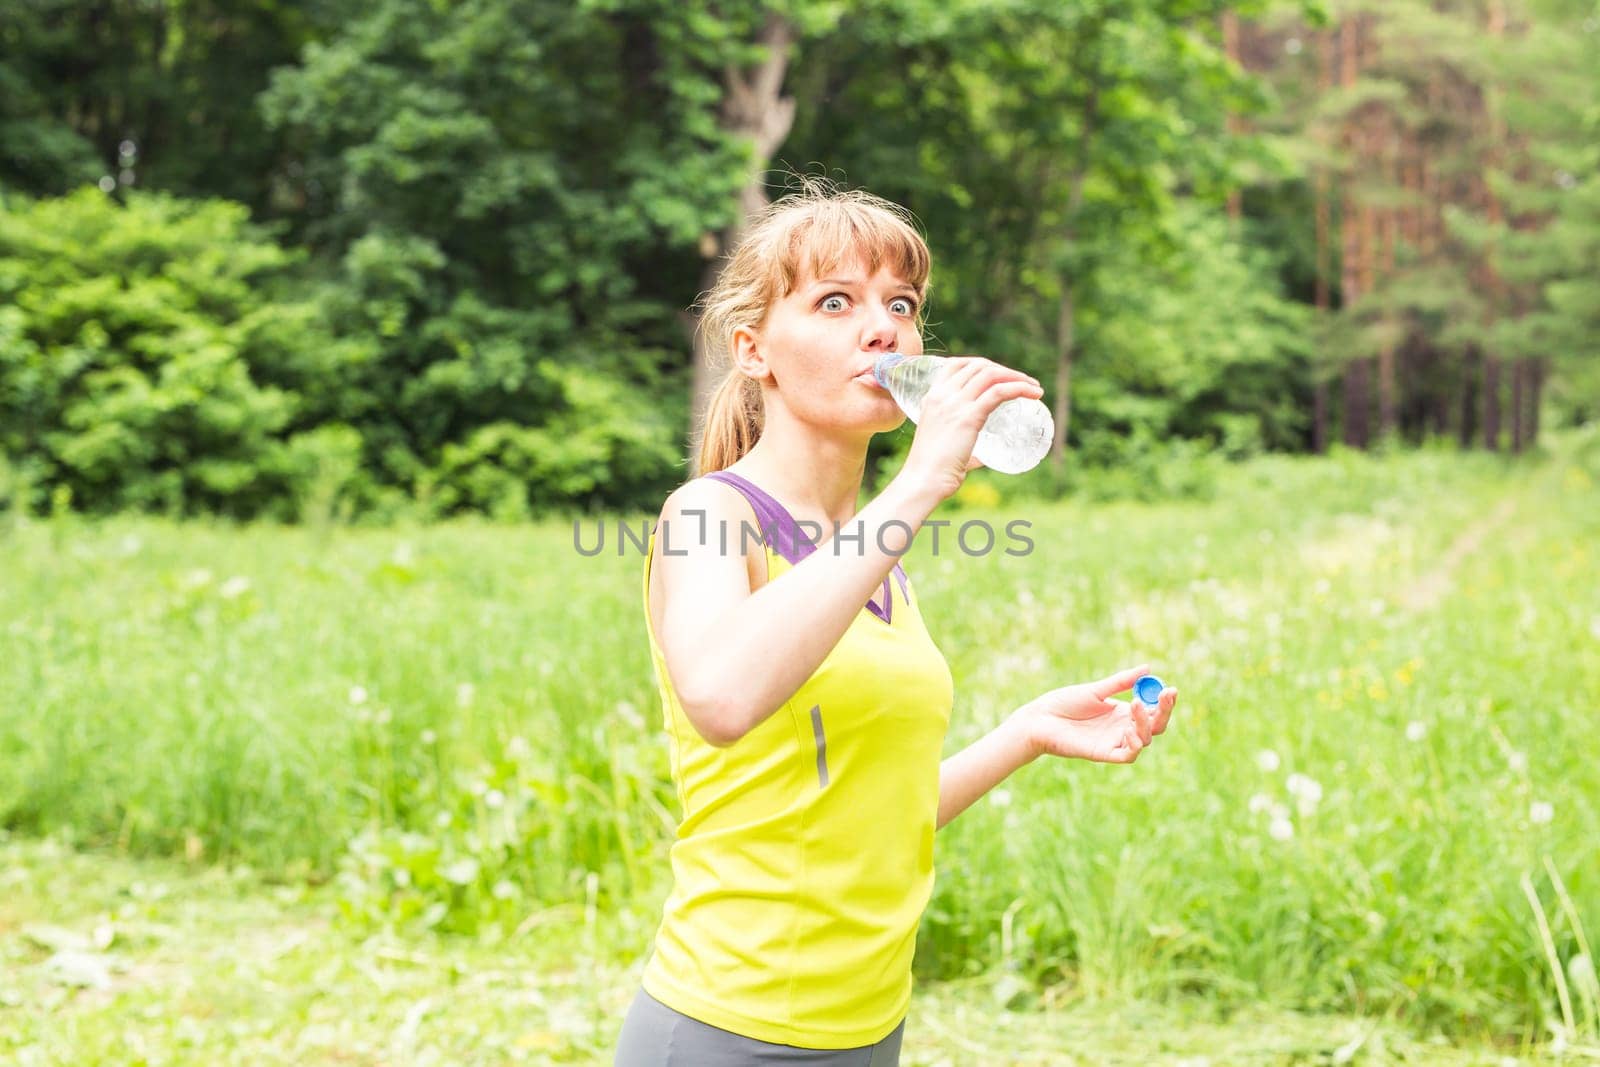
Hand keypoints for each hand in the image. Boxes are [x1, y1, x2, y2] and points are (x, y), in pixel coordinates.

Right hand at [898, 355, 1042, 503]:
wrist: (923, 481)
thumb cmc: (932, 471)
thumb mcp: (944, 446)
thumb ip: (964, 448)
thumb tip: (983, 458)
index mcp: (931, 397)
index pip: (957, 364)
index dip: (981, 364)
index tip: (999, 374)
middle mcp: (942, 395)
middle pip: (978, 366)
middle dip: (1005, 370)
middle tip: (1023, 382)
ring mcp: (955, 404)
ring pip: (991, 375)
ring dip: (1017, 376)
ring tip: (1034, 387)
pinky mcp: (969, 417)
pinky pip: (999, 392)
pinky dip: (1020, 388)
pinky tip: (1035, 394)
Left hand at [1012, 664, 1176, 764]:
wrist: (1040, 718)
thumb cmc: (1064, 703)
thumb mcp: (1096, 690)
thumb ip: (1121, 682)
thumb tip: (1148, 669)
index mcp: (1122, 712)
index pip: (1152, 709)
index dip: (1164, 701)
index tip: (1171, 689)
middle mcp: (1122, 728)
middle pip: (1155, 726)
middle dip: (1164, 711)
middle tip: (1165, 695)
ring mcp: (1114, 741)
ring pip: (1144, 740)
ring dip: (1146, 724)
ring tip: (1134, 705)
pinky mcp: (1103, 754)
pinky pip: (1128, 755)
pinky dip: (1134, 745)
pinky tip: (1129, 729)